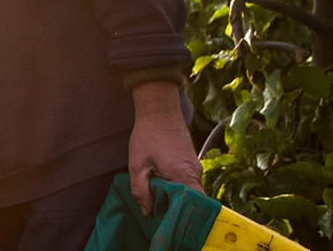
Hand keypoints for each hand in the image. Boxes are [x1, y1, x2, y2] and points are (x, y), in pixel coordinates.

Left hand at [128, 80, 202, 215]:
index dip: (183, 216)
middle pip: (192, 201)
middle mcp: (195, 173)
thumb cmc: (148, 136)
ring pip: (189, 191)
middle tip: (161, 214)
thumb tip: (147, 211)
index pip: (193, 205)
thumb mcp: (137, 165)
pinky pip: (188, 182)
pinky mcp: (191, 162)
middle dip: (177, 209)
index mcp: (183, 176)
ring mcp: (195, 167)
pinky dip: (177, 188)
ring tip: (159, 202)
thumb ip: (141, 190)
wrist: (160, 110)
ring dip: (176, 198)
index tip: (170, 221)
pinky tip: (162, 188)